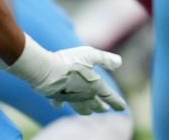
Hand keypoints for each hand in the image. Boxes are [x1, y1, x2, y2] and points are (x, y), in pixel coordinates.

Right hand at [8, 37, 126, 114]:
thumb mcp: (91, 55)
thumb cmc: (70, 61)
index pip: (109, 97)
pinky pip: (60, 103)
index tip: (122, 108)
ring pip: (80, 108)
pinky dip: (62, 105)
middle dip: (101, 107)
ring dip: (86, 110)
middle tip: (105, 109)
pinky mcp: (56, 97)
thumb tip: (119, 62)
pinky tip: (60, 106)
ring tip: (89, 112)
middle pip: (95, 104)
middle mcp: (83, 95)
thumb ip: (105, 59)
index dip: (117, 103)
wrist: (45, 70)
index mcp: (95, 86)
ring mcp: (70, 98)